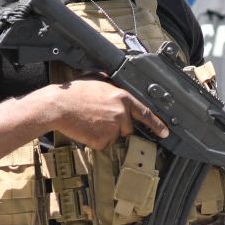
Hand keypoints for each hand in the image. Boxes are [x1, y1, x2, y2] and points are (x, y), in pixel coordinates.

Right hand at [40, 78, 166, 149]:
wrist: (58, 106)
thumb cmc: (75, 92)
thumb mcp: (98, 80)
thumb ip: (113, 85)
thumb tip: (116, 83)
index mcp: (123, 98)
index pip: (146, 113)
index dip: (157, 124)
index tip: (165, 132)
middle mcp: (121, 114)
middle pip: (127, 128)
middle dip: (117, 126)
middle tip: (99, 117)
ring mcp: (113, 128)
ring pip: (114, 137)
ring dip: (105, 133)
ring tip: (90, 121)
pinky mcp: (103, 140)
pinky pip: (103, 144)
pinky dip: (95, 140)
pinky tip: (86, 129)